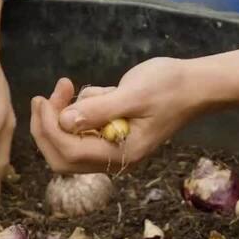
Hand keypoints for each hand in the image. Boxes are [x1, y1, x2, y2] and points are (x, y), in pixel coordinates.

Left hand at [28, 42, 238, 173]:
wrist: (196, 83)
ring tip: (71, 85)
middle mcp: (113, 156)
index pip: (69, 152)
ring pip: (69, 139)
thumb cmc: (170, 87)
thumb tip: (65, 121)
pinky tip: (101, 90)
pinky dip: (79, 107)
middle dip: (48, 126)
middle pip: (62, 154)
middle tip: (48, 95)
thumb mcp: (134, 94)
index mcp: (120, 154)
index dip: (49, 129)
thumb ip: (100, 109)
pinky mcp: (111, 130)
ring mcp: (111, 144)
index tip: (41, 100)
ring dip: (63, 113)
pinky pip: (83, 125)